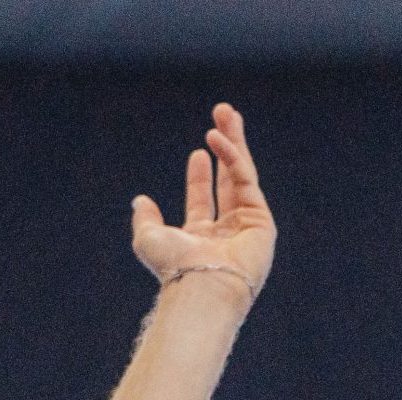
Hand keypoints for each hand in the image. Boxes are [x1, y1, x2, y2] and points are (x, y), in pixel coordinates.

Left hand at [130, 102, 275, 300]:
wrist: (201, 285)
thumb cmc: (174, 269)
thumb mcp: (148, 240)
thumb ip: (144, 220)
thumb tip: (140, 200)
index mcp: (201, 239)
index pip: (203, 200)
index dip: (200, 176)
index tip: (198, 150)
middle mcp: (226, 232)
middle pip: (228, 180)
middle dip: (225, 147)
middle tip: (222, 117)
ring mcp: (246, 226)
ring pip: (242, 174)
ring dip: (234, 142)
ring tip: (226, 112)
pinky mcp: (261, 221)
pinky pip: (245, 179)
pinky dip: (232, 156)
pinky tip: (217, 138)